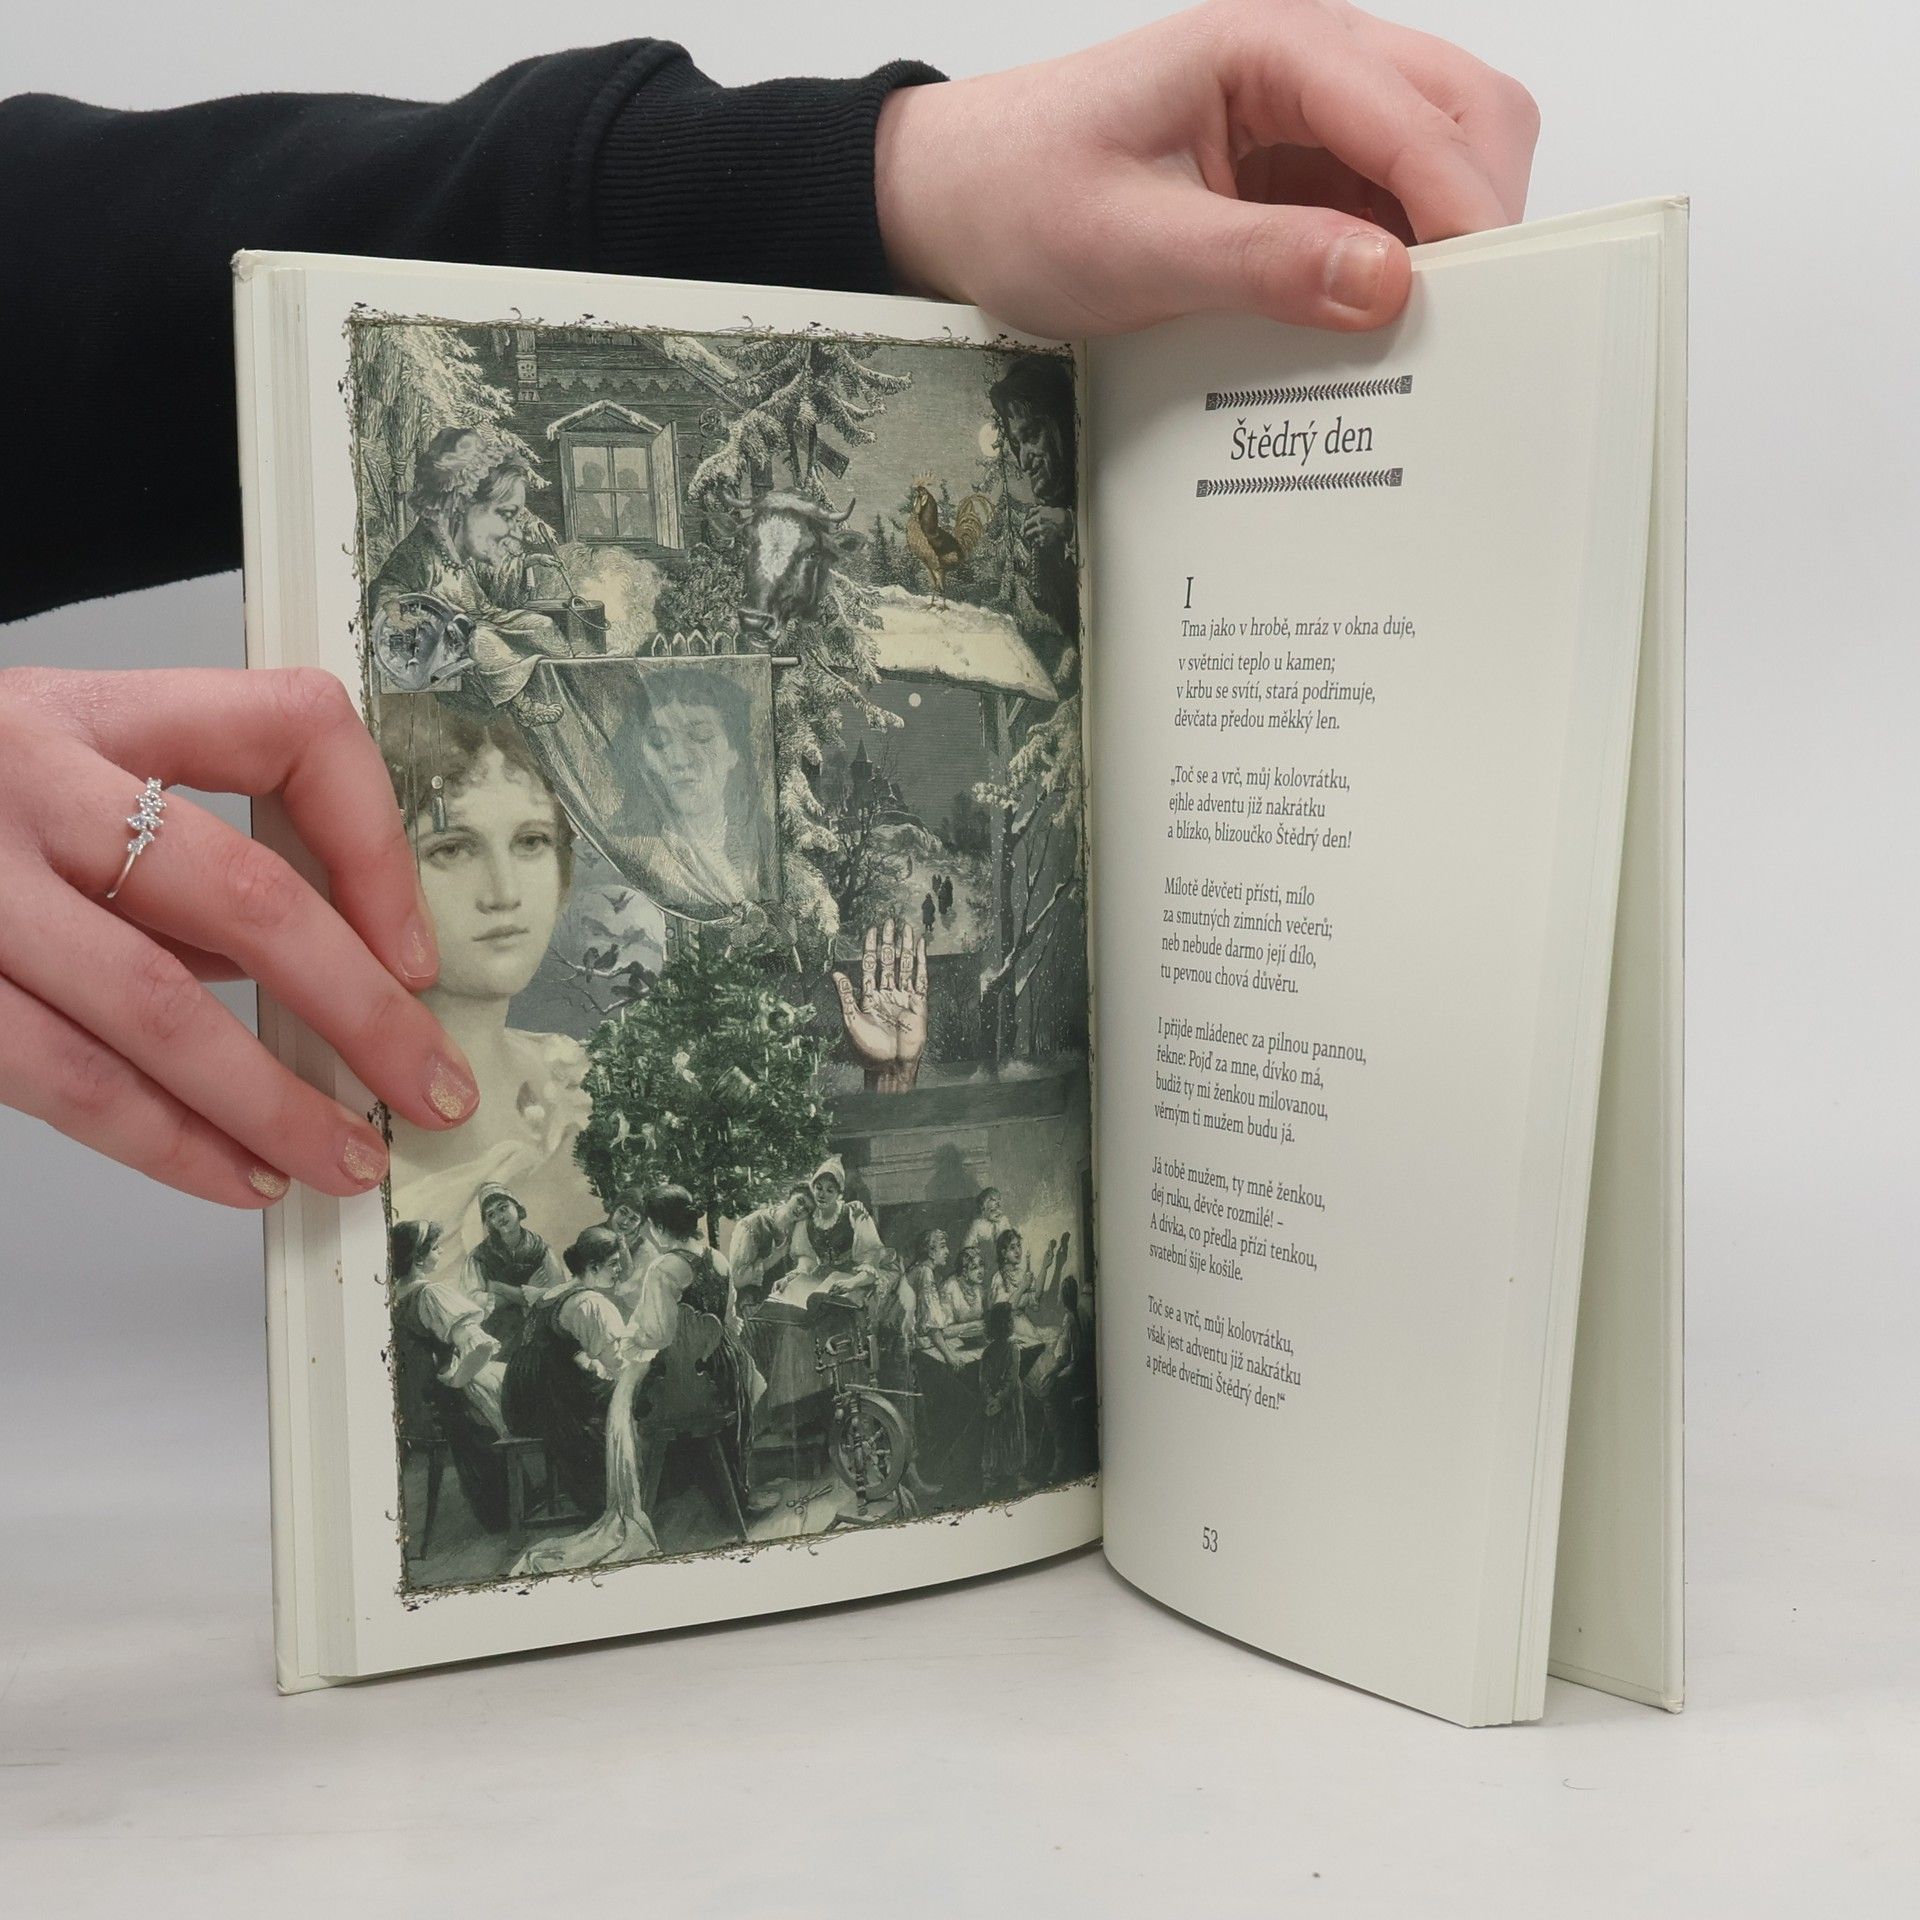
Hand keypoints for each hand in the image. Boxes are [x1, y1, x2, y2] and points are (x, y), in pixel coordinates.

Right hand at [0, 667, 479, 1207]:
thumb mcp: (55, 770)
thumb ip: (172, 855)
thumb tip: (322, 977)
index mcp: (93, 709)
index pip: (292, 730)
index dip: (380, 845)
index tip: (417, 948)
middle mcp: (31, 782)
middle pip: (249, 897)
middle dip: (364, 1012)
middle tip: (429, 1085)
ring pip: (161, 1009)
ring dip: (276, 1105)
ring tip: (351, 1159)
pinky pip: (64, 1078)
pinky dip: (169, 1143)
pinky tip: (239, 1175)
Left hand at [831, 919, 928, 1093]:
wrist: (889, 1065)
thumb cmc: (867, 1049)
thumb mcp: (850, 1020)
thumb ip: (845, 996)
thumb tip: (835, 972)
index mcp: (870, 996)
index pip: (871, 966)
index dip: (871, 948)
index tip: (872, 930)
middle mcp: (887, 993)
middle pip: (889, 961)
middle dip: (889, 942)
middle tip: (890, 922)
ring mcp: (903, 997)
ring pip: (905, 966)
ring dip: (906, 947)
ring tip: (906, 928)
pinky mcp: (919, 1004)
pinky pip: (921, 978)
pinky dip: (921, 962)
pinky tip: (921, 947)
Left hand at [876, 0, 1536, 335]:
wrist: (955, 200)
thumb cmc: (1019, 198)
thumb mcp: (1130, 247)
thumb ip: (1260, 264)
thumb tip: (1386, 285)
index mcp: (1266, 47)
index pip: (1417, 116)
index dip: (1465, 211)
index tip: (1489, 303)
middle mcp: (1306, 62)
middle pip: (1463, 113)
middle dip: (1479, 212)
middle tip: (1461, 322)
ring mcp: (1309, 115)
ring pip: (1438, 158)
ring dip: (1442, 241)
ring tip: (1414, 333)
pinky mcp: (1297, 169)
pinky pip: (1385, 205)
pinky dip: (1398, 261)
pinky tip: (1368, 322)